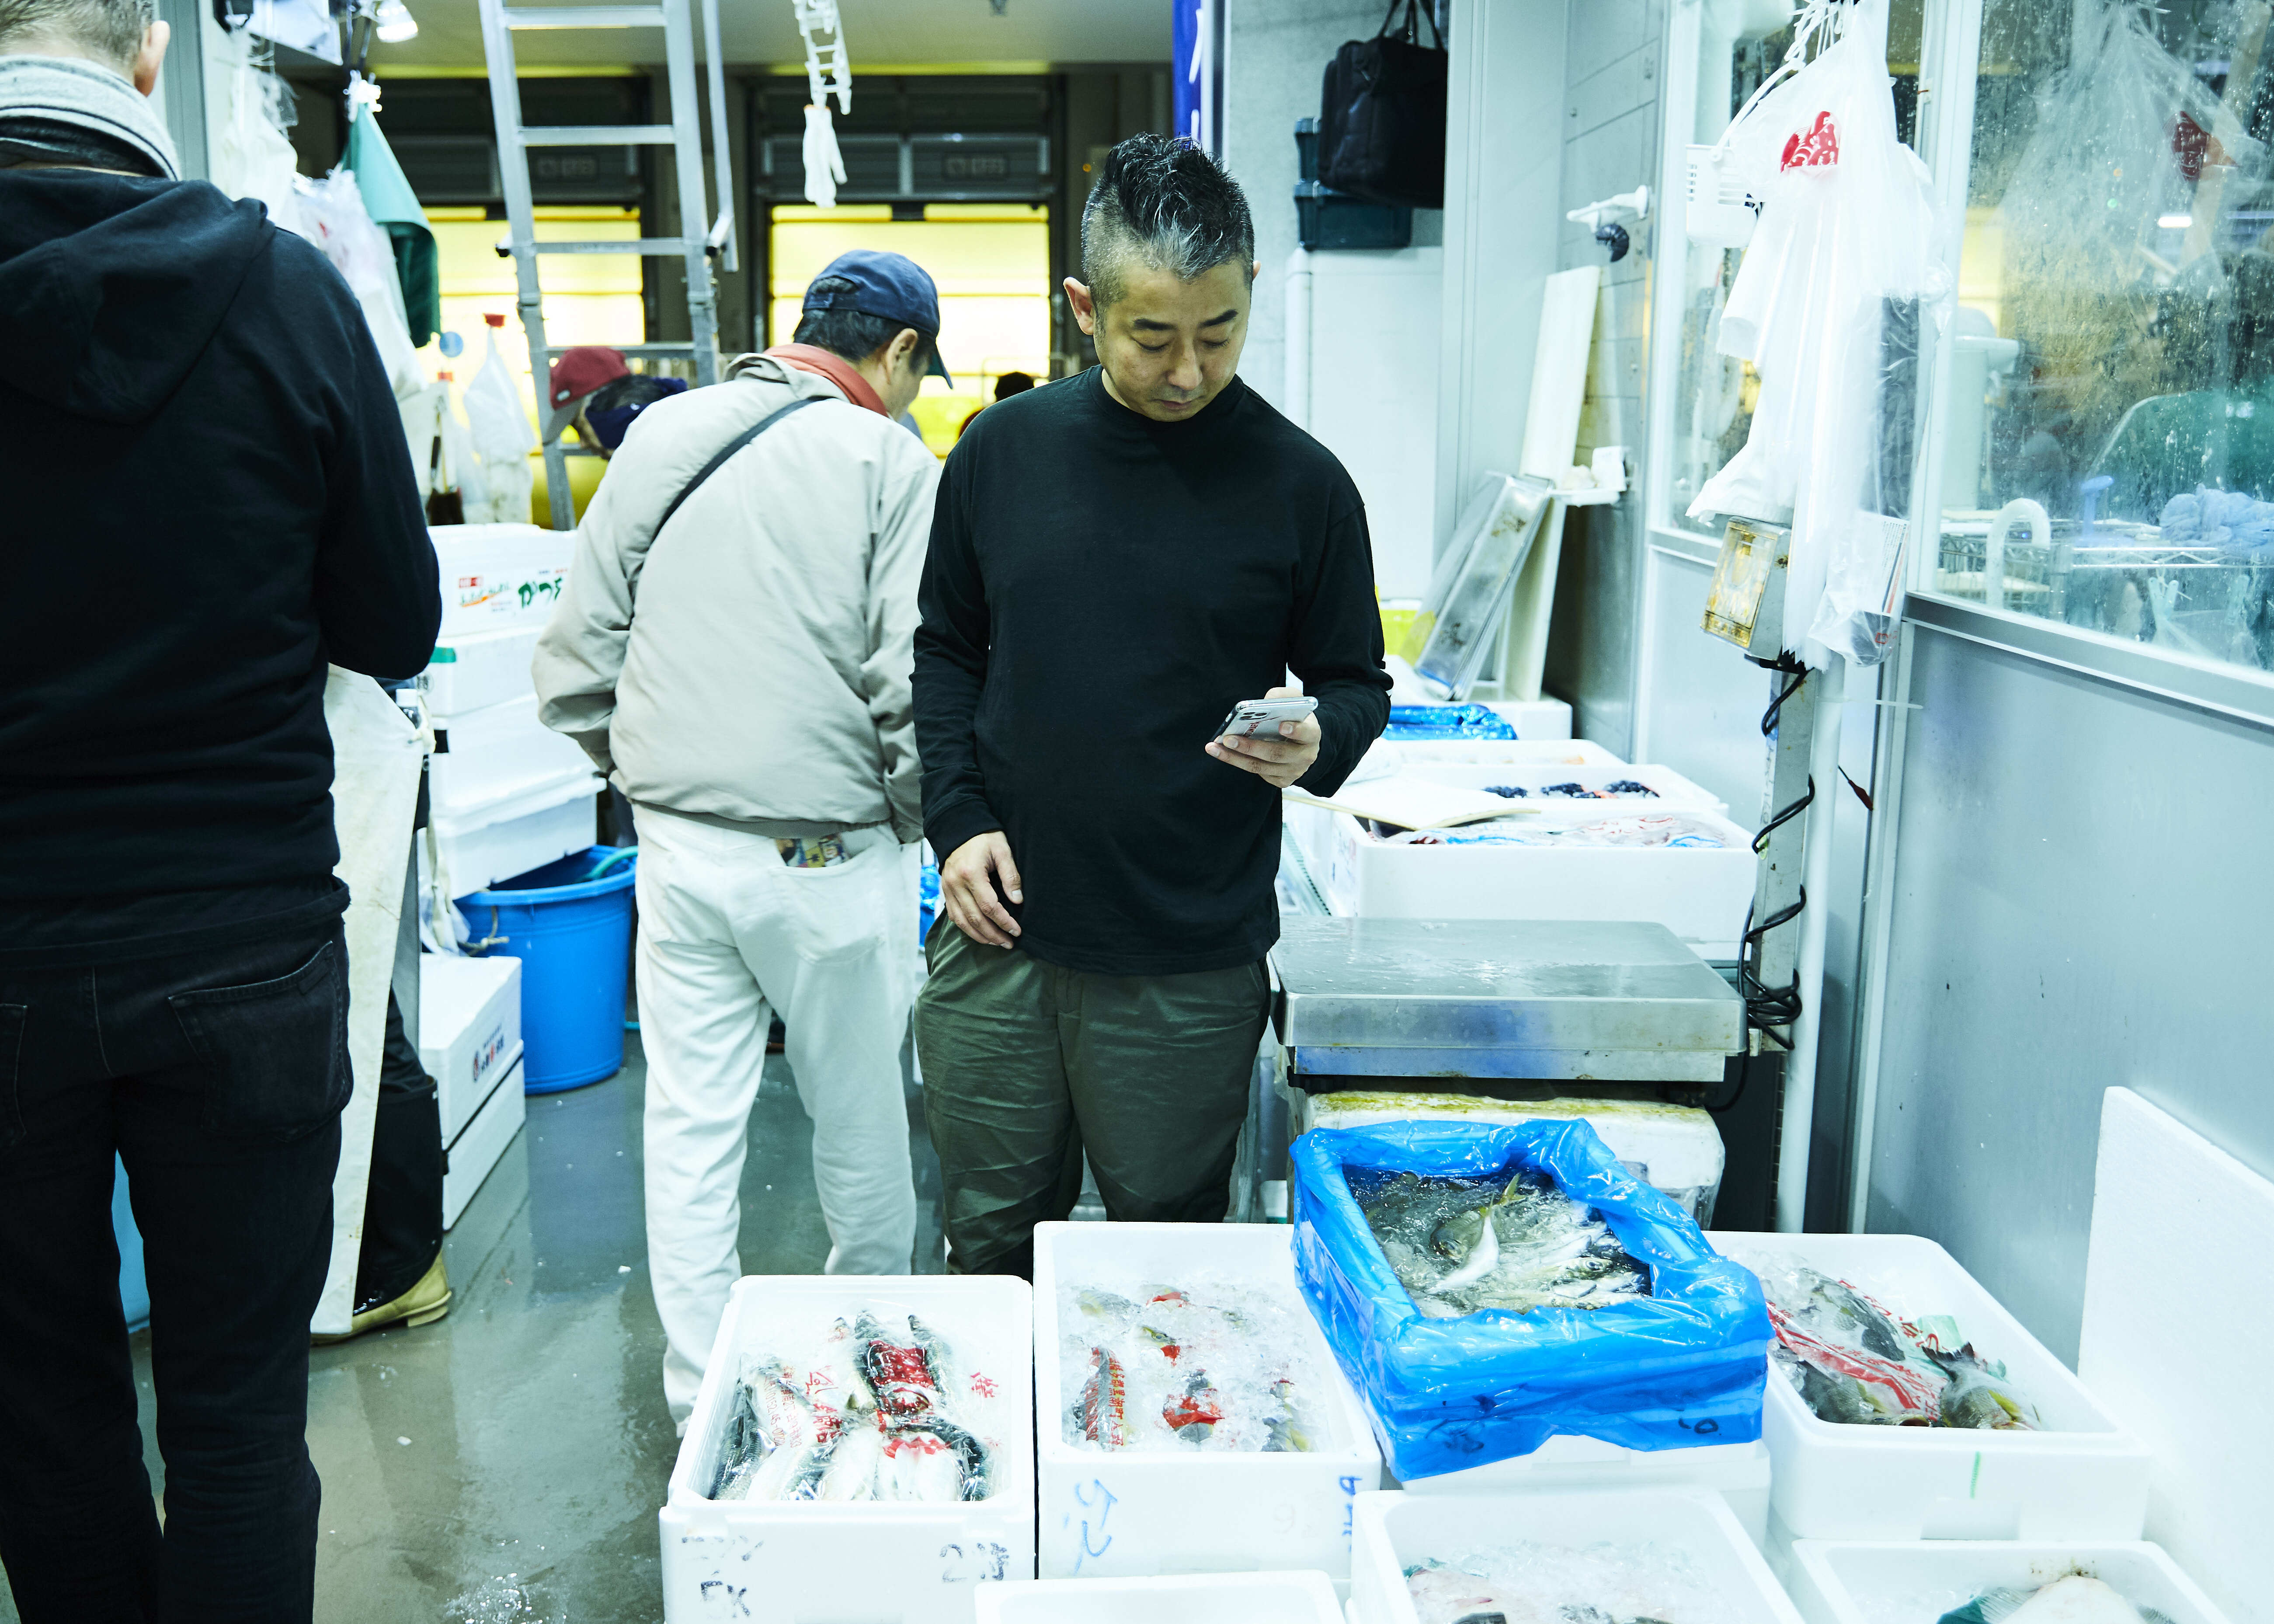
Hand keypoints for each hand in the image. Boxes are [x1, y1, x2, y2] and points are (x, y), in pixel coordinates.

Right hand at [941, 831, 1022, 946]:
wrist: (959, 829)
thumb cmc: (984, 838)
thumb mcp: (1002, 850)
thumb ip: (1011, 875)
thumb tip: (1017, 901)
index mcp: (971, 873)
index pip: (989, 906)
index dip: (1004, 921)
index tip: (1017, 930)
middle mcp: (955, 884)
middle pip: (975, 918)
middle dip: (993, 934)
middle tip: (1009, 943)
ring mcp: (947, 889)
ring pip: (962, 921)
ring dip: (979, 936)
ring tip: (996, 943)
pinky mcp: (944, 891)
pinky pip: (954, 916)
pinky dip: (967, 928)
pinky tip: (980, 934)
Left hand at [1205, 684, 1320, 789]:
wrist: (1303, 742)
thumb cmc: (1295, 718)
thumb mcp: (1294, 701)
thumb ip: (1282, 697)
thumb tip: (1263, 702)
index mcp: (1312, 734)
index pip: (1307, 733)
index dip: (1296, 730)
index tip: (1281, 726)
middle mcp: (1305, 756)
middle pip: (1276, 754)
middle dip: (1250, 746)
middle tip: (1228, 738)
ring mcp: (1294, 771)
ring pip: (1261, 767)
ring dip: (1235, 757)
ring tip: (1215, 747)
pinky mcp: (1282, 780)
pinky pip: (1258, 773)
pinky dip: (1238, 762)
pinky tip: (1223, 753)